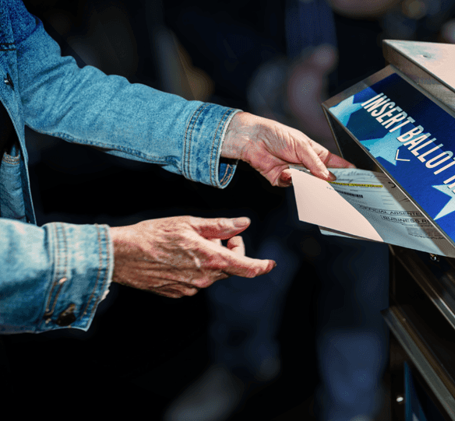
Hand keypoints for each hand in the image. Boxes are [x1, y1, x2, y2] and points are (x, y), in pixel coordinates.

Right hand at [109, 216, 273, 297]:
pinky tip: (177, 257)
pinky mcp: (178, 293)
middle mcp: (204, 278)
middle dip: (228, 251)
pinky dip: (195, 268)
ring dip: (210, 259)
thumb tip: (243, 224)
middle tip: (212, 235)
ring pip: (213, 273)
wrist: (122, 255)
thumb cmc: (153, 235)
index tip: (270, 264)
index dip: (262, 266)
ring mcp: (191, 288)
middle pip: (230, 267)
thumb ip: (220, 226)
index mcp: (211, 260)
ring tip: (188, 245)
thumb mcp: (190, 223)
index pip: (247, 268)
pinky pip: (196, 280)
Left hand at [221, 112, 353, 186]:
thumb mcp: (301, 145)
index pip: (334, 163)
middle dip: (328, 183)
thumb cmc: (277, 134)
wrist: (252, 139)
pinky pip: (291, 185)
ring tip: (311, 181)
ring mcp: (295, 173)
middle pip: (322, 178)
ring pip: (308, 185)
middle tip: (337, 189)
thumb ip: (315, 163)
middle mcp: (306, 164)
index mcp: (315, 152)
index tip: (356, 176)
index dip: (345, 169)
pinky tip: (285, 171)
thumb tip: (328, 177)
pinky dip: (289, 179)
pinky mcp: (281, 179)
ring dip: (308, 183)